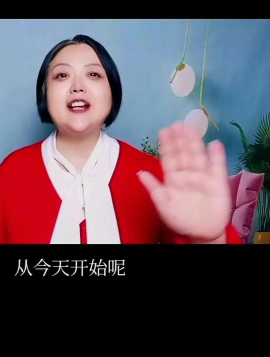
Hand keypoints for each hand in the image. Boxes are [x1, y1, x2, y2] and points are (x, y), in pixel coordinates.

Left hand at [137, 122, 230, 241]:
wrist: (202, 233)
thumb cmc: (180, 219)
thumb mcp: (163, 204)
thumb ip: (153, 188)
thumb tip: (140, 173)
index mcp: (173, 178)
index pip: (169, 158)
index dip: (167, 144)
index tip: (164, 130)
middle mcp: (187, 173)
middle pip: (183, 153)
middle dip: (180, 139)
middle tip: (177, 124)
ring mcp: (203, 176)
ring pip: (198, 155)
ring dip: (195, 142)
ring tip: (192, 128)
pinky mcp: (217, 181)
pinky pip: (217, 166)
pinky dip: (217, 156)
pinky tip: (215, 144)